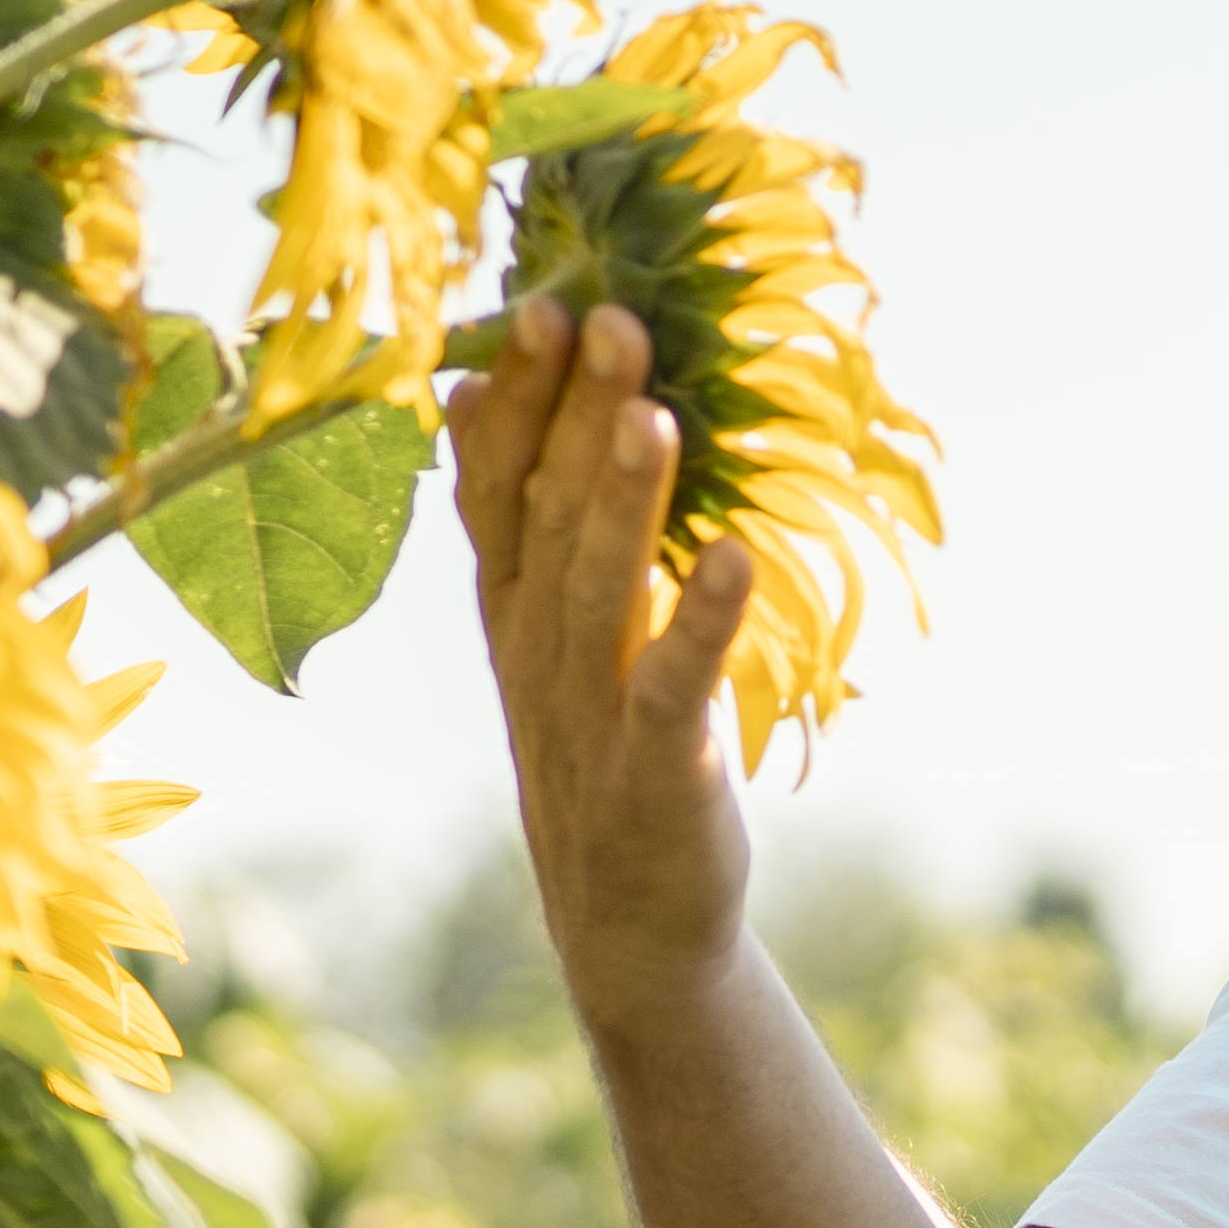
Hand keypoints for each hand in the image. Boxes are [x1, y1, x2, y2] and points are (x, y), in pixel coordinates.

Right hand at [448, 301, 760, 1026]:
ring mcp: (591, 709)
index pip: (498, 486)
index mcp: (512, 611)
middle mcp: (538, 649)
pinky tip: (738, 557)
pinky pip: (675, 684)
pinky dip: (704, 622)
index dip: (515, 399)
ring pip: (600, 586)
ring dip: (627, 497)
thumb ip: (535, 524)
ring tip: (654, 411)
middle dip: (574, 412)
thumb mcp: (553, 636)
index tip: (536, 301)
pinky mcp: (657, 767)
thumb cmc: (606, 749)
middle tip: (604, 315)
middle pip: (550, 514)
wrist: (629, 926)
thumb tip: (490, 394)